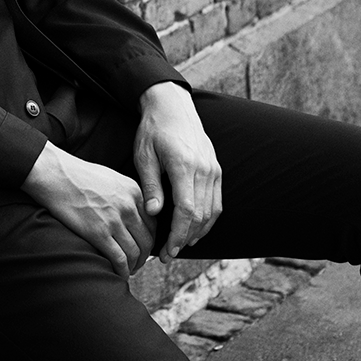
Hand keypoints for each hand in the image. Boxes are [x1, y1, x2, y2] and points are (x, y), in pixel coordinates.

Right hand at [21, 142, 153, 279]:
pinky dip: (122, 271)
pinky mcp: (98, 233)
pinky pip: (119, 259)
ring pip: (135, 253)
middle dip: (144, 256)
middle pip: (147, 241)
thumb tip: (134, 214)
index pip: (152, 223)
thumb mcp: (112, 178)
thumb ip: (127, 195)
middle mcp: (128, 206)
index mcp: (133, 191)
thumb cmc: (78, 175)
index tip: (143, 247)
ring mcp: (114, 220)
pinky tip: (119, 273)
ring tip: (127, 270)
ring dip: (133, 266)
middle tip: (136, 262)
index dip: (149, 240)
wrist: (55, 174)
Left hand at [135, 82, 221, 261]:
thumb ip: (151, 185)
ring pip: (211, 212)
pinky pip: (216, 202)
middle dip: (184, 239)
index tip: (166, 250)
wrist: (173, 106)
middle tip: (166, 254)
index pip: (186, 211)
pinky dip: (207, 220)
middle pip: (200, 216)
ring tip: (178, 245)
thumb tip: (153, 214)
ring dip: (197, 233)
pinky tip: (194, 230)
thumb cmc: (153, 130)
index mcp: (184, 166)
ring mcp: (213, 170)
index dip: (177, 234)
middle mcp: (204, 170)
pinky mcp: (216, 170)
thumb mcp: (144, 155)